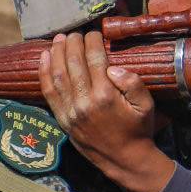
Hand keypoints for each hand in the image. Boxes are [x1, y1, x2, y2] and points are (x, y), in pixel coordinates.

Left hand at [39, 31, 173, 191]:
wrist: (124, 159)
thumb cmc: (138, 129)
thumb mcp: (146, 106)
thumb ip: (133, 83)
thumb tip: (113, 67)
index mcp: (106, 96)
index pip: (96, 60)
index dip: (93, 42)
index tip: (94, 32)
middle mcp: (85, 102)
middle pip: (74, 64)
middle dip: (73, 43)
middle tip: (76, 32)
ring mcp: (71, 111)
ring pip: (58, 75)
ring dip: (57, 53)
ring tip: (60, 38)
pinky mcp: (62, 119)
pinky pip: (48, 92)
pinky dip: (44, 72)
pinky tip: (45, 57)